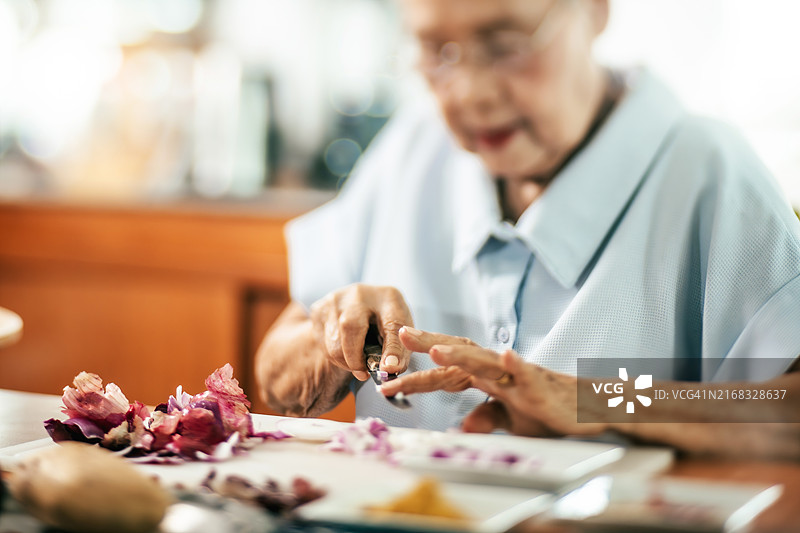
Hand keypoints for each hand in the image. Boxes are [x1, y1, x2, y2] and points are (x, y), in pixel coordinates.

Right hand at [309, 284, 412, 380]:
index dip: (391, 349)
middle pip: (350, 328)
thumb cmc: (385, 321)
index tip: (387, 368)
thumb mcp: (400, 334)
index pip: (391, 323)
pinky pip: (322, 343)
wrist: (366, 304)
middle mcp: (359, 293)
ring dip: (344, 361)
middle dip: (356, 360)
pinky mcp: (318, 309)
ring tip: (356, 361)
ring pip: (333, 342)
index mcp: (388, 298)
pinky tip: (345, 350)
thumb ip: (399, 352)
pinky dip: (334, 355)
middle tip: (364, 373)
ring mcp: (335, 300)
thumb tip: (389, 368)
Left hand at [381, 328, 605, 436]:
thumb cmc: (548, 412)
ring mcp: (517, 374)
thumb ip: (487, 417)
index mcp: (486, 377)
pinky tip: (507, 357)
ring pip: (485, 359)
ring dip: (461, 352)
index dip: (416, 378)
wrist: (587, 412)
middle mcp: (497, 369)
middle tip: (400, 334)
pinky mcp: (540, 384)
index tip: (385, 384)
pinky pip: (527, 373)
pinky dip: (517, 365)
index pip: (445, 374)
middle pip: (459, 351)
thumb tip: (463, 425)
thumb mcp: (510, 419)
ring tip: (435, 348)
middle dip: (429, 343)